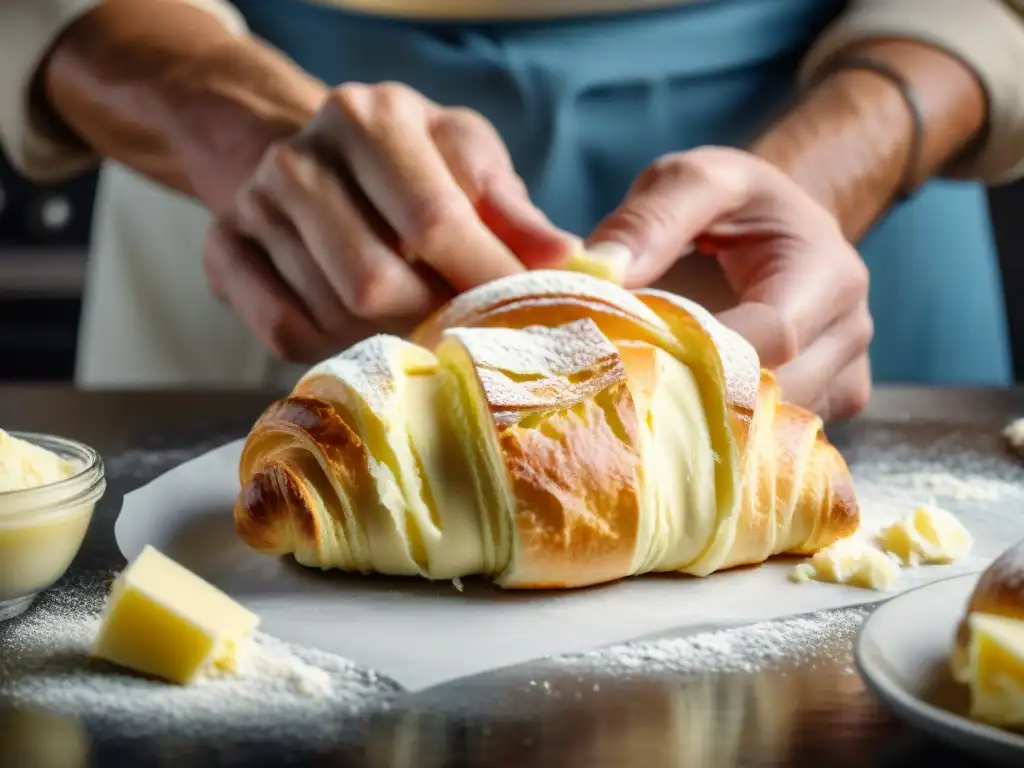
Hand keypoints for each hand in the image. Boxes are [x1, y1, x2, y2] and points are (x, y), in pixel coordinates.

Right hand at [203, 82, 574, 363]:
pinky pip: (284, 331)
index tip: (523, 317)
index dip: (484, 281)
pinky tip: (360, 326)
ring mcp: (253, 206)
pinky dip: (334, 344)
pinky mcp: (223, 252)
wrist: (311, 156)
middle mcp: (301, 158)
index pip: (433, 221)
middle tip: (463, 327)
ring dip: (387, 334)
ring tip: (415, 317)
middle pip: (375, 283)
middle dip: (432, 318)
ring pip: (333, 315)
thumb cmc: (409, 166)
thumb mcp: (469, 165)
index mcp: (371, 119)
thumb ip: (515, 214)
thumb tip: (573, 260)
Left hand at [586, 147, 872, 419]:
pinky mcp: (822, 409)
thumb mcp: (693, 180)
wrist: (781, 226)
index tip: (632, 355)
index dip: (703, 354)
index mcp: (829, 275)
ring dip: (703, 421)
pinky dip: (720, 433)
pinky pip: (770, 442)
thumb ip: (649, 218)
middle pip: (774, 395)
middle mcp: (847, 335)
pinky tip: (676, 415)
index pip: (774, 338)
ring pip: (770, 430)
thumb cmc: (737, 203)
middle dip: (696, 396)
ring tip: (644, 398)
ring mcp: (841, 379)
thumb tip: (599, 270)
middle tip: (622, 389)